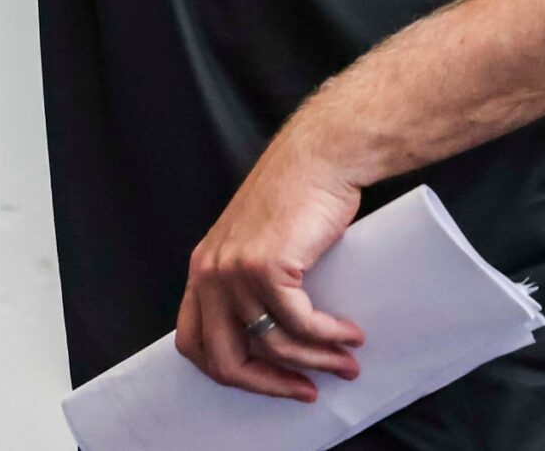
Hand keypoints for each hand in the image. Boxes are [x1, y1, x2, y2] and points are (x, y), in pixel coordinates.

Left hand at [175, 125, 367, 400]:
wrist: (320, 155)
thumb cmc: (298, 192)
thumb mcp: (256, 240)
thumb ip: (249, 282)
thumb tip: (274, 337)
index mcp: (203, 268)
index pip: (195, 343)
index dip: (230, 372)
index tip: (267, 381)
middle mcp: (211, 272)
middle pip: (226, 358)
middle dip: (269, 384)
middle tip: (305, 390)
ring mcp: (237, 271)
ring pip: (272, 344)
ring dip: (315, 362)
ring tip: (346, 363)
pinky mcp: (269, 267)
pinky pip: (300, 323)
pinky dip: (328, 338)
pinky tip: (349, 336)